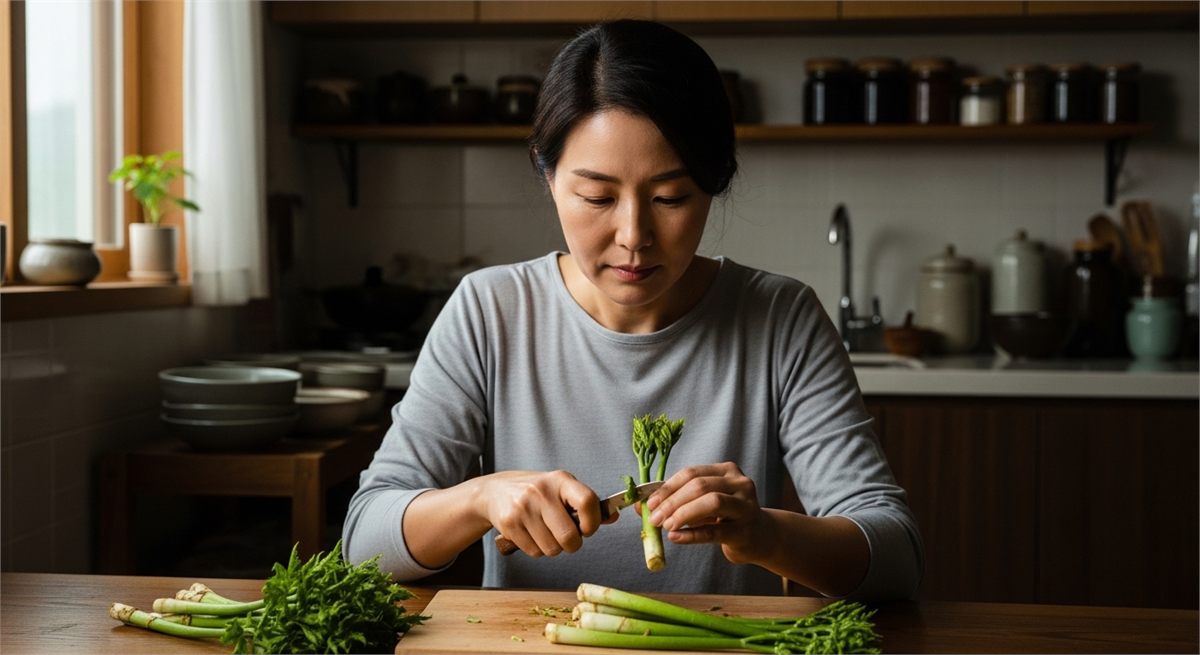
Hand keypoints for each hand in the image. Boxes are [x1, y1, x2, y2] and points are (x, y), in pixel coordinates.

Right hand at [480, 470, 615, 557]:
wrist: (494, 491)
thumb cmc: (537, 492)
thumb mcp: (561, 489)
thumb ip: (586, 504)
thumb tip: (614, 516)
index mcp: (561, 480)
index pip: (587, 501)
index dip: (592, 522)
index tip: (587, 528)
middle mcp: (542, 492)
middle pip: (569, 537)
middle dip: (572, 544)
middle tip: (566, 536)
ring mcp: (524, 508)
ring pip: (552, 549)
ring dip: (553, 547)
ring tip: (545, 532)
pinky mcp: (510, 524)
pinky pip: (535, 552)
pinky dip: (537, 549)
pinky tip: (531, 534)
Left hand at [645, 462, 769, 564]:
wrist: (760, 537)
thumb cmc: (726, 517)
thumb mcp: (704, 503)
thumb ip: (678, 501)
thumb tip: (641, 506)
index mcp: (727, 471)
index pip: (692, 473)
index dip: (668, 487)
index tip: (650, 503)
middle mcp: (739, 483)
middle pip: (700, 486)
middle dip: (673, 501)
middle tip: (654, 518)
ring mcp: (745, 506)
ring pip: (711, 502)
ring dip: (683, 514)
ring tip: (666, 526)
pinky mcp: (745, 531)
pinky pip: (715, 531)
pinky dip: (691, 534)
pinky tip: (676, 537)